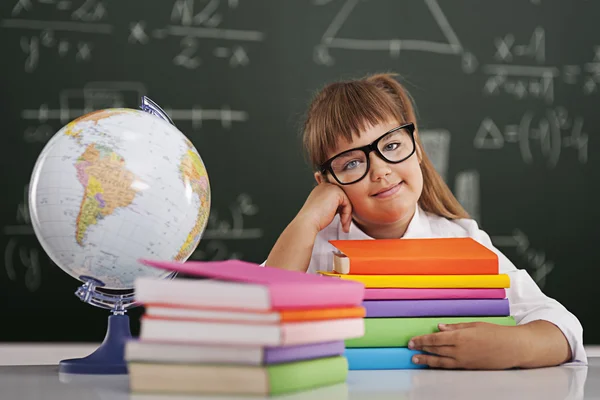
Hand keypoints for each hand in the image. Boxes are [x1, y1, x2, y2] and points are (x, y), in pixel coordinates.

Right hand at [296, 182, 352, 232]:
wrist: (308, 221)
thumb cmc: (313, 219)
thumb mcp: (324, 209)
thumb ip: (333, 205)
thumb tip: (344, 208)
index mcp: (321, 189)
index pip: (337, 197)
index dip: (341, 209)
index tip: (342, 220)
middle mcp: (326, 186)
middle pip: (343, 199)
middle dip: (345, 213)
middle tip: (344, 224)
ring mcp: (331, 188)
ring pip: (346, 202)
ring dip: (347, 216)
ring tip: (344, 226)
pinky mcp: (336, 192)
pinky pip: (348, 204)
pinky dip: (347, 215)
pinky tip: (343, 222)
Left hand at [408, 322, 525, 369]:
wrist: (513, 348)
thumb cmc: (496, 333)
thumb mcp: (474, 325)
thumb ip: (455, 327)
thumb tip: (439, 327)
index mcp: (460, 336)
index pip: (435, 339)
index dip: (421, 340)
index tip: (411, 341)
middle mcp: (460, 350)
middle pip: (435, 350)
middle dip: (421, 349)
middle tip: (409, 348)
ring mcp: (464, 360)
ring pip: (440, 361)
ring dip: (426, 360)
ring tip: (415, 360)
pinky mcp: (469, 367)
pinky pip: (450, 366)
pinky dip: (439, 365)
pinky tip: (433, 364)